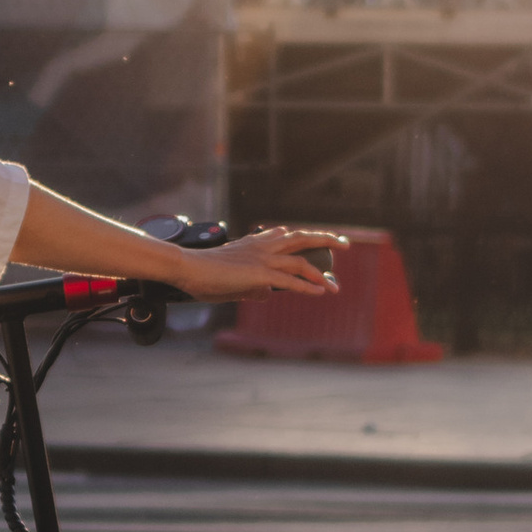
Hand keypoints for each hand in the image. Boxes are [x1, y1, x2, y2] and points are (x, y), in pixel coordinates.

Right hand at [162, 223, 344, 302]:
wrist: (189, 268)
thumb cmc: (204, 275)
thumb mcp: (232, 281)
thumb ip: (251, 287)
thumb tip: (267, 295)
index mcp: (253, 243)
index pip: (282, 236)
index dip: (300, 238)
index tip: (313, 240)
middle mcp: (261, 246)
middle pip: (300, 237)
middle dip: (324, 239)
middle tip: (343, 243)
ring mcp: (263, 258)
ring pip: (301, 261)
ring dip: (321, 274)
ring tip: (335, 285)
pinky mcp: (260, 273)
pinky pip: (291, 281)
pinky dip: (308, 286)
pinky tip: (321, 292)